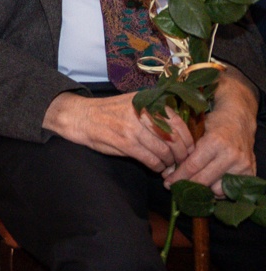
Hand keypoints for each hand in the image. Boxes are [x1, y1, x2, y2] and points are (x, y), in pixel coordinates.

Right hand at [44, 91, 194, 172]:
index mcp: (147, 101)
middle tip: (183, 162)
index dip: (188, 139)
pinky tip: (156, 168)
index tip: (191, 149)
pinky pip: (149, 158)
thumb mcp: (133, 103)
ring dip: (169, 162)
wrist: (80, 116)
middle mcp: (142, 112)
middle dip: (182, 154)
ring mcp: (132, 127)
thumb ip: (155, 112)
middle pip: (174, 138)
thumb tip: (181, 132)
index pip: (178, 122)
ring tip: (169, 166)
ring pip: (163, 150)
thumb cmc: (109, 111)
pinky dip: (156, 166)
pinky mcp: (124, 142)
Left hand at [167, 75, 258, 193]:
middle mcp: (230, 155)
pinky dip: (218, 189)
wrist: (239, 119)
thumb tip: (169, 171)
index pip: (192, 166)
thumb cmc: (214, 123)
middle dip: (186, 185)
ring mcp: (242, 165)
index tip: (167, 183)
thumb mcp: (196, 131)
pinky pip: (230, 189)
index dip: (178, 177)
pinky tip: (209, 183)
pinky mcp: (249, 171)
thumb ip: (186, 150)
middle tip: (174, 187)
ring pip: (217, 189)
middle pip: (203, 179)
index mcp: (215, 142)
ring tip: (193, 184)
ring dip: (203, 189)